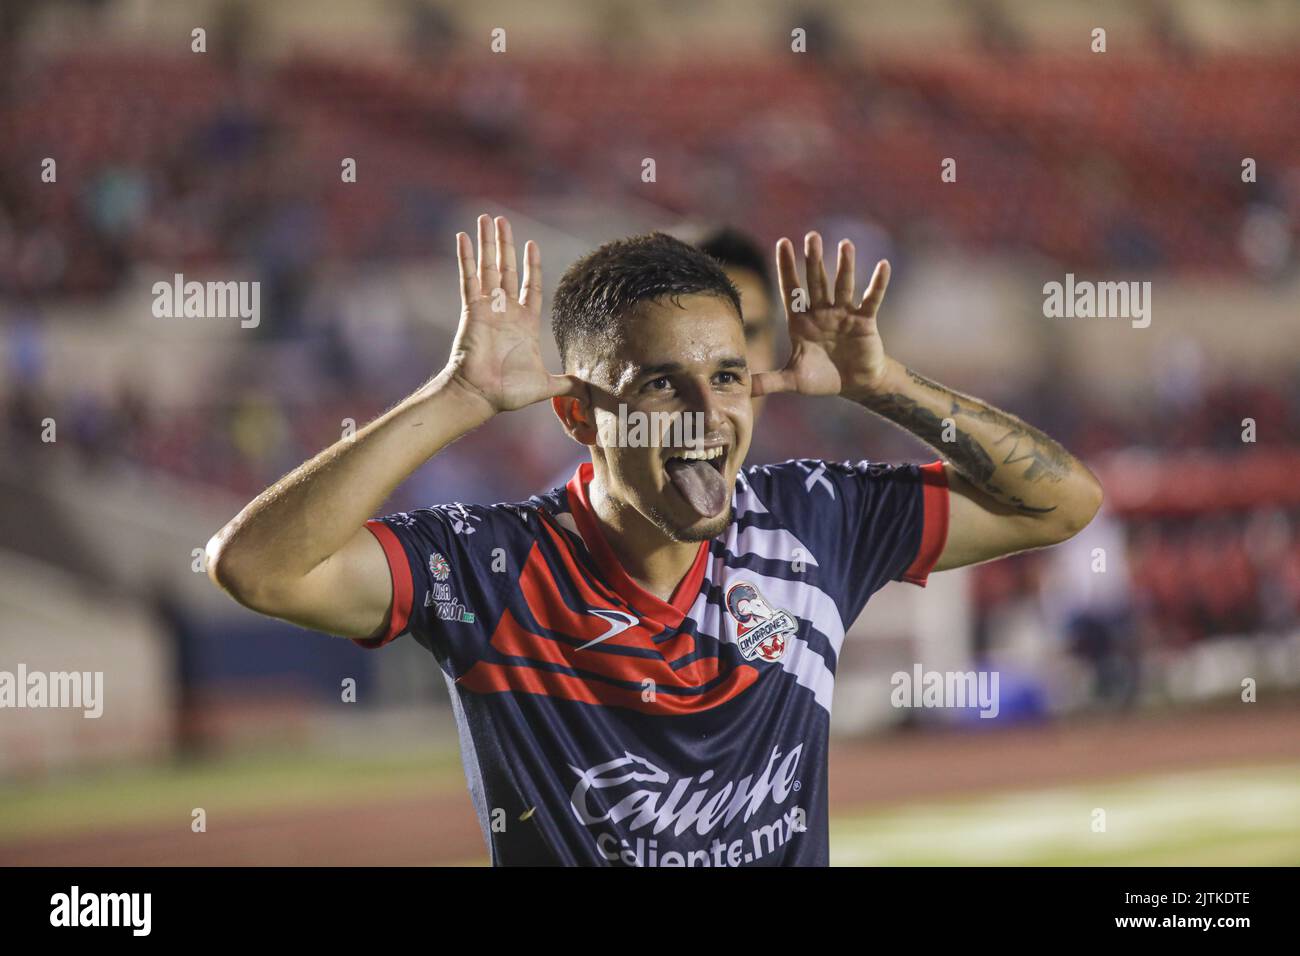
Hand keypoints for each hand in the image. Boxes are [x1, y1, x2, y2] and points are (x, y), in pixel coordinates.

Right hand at [445, 214, 581, 412]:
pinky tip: (465, 237)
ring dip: (487, 243)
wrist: (482, 396)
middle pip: (505, 269)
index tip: (532, 244)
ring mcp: (488, 308)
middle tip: (502, 221)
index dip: (530, 266)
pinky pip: (469, 278)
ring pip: (488, 267)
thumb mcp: (546, 386)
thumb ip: (567, 384)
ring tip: (486, 218)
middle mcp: (505, 311)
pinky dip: (467, 257)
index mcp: (524, 323)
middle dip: (505, 245)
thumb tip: (590, 393)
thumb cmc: (509, 393)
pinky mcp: (472, 310)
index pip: (529, 286)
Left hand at [751, 232, 893, 401]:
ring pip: (843, 286)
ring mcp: (843, 314)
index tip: (783, 243)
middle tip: (812, 237)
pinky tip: (883, 266)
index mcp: (801, 321)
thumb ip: (769, 381)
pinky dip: (877, 284)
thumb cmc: (822, 378)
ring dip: (844, 266)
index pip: (791, 290)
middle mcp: (821, 312)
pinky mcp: (864, 321)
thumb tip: (742, 388)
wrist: (853, 385)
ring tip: (845, 245)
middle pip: (816, 282)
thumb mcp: (793, 380)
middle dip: (813, 260)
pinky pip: (871, 299)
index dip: (787, 268)